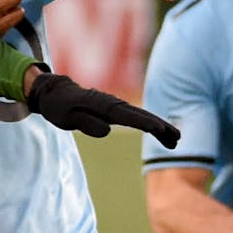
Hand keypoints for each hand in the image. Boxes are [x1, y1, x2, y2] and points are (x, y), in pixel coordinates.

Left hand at [27, 70, 179, 148]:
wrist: (55, 92)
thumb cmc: (59, 106)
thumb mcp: (66, 117)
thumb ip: (85, 123)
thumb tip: (107, 131)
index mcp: (101, 105)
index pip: (126, 115)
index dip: (143, 122)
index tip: (159, 129)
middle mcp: (112, 103)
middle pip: (140, 114)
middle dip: (160, 125)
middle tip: (177, 138)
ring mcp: (115, 105)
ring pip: (141, 115)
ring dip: (159, 126)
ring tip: (176, 140)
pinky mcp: (114, 110)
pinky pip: (136, 117)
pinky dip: (150, 124)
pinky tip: (161, 134)